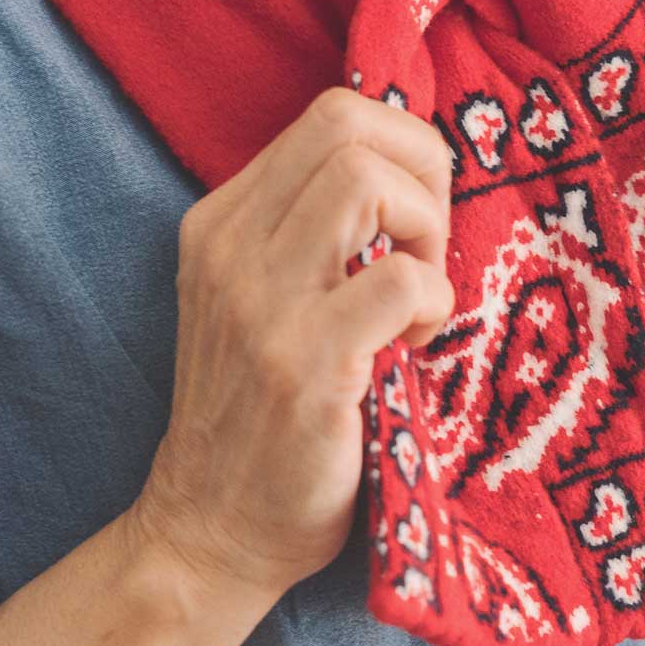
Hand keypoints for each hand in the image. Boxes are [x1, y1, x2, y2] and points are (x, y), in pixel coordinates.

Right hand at [130, 87, 454, 606]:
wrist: (212, 531)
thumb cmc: (264, 413)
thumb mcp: (264, 298)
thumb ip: (313, 231)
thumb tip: (413, 169)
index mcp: (223, 221)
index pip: (331, 114)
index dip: (403, 148)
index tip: (416, 221)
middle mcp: (230, 247)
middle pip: (349, 124)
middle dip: (423, 173)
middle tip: (427, 251)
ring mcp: (260, 304)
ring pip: (366, 180)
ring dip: (426, 231)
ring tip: (418, 298)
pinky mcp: (302, 366)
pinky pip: (397, 282)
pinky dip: (431, 304)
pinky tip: (415, 348)